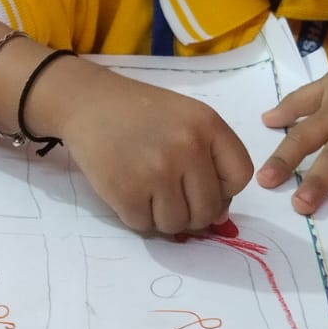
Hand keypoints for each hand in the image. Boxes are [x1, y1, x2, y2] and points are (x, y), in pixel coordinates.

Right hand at [56, 65, 252, 234]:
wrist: (88, 102)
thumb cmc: (140, 113)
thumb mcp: (186, 119)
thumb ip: (210, 160)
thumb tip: (220, 216)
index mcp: (208, 124)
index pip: (239, 176)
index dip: (224, 190)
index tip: (201, 185)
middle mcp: (187, 147)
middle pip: (208, 209)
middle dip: (192, 212)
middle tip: (171, 197)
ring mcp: (157, 171)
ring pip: (177, 224)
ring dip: (164, 218)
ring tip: (148, 194)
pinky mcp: (126, 191)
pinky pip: (144, 226)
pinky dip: (137, 218)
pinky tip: (128, 193)